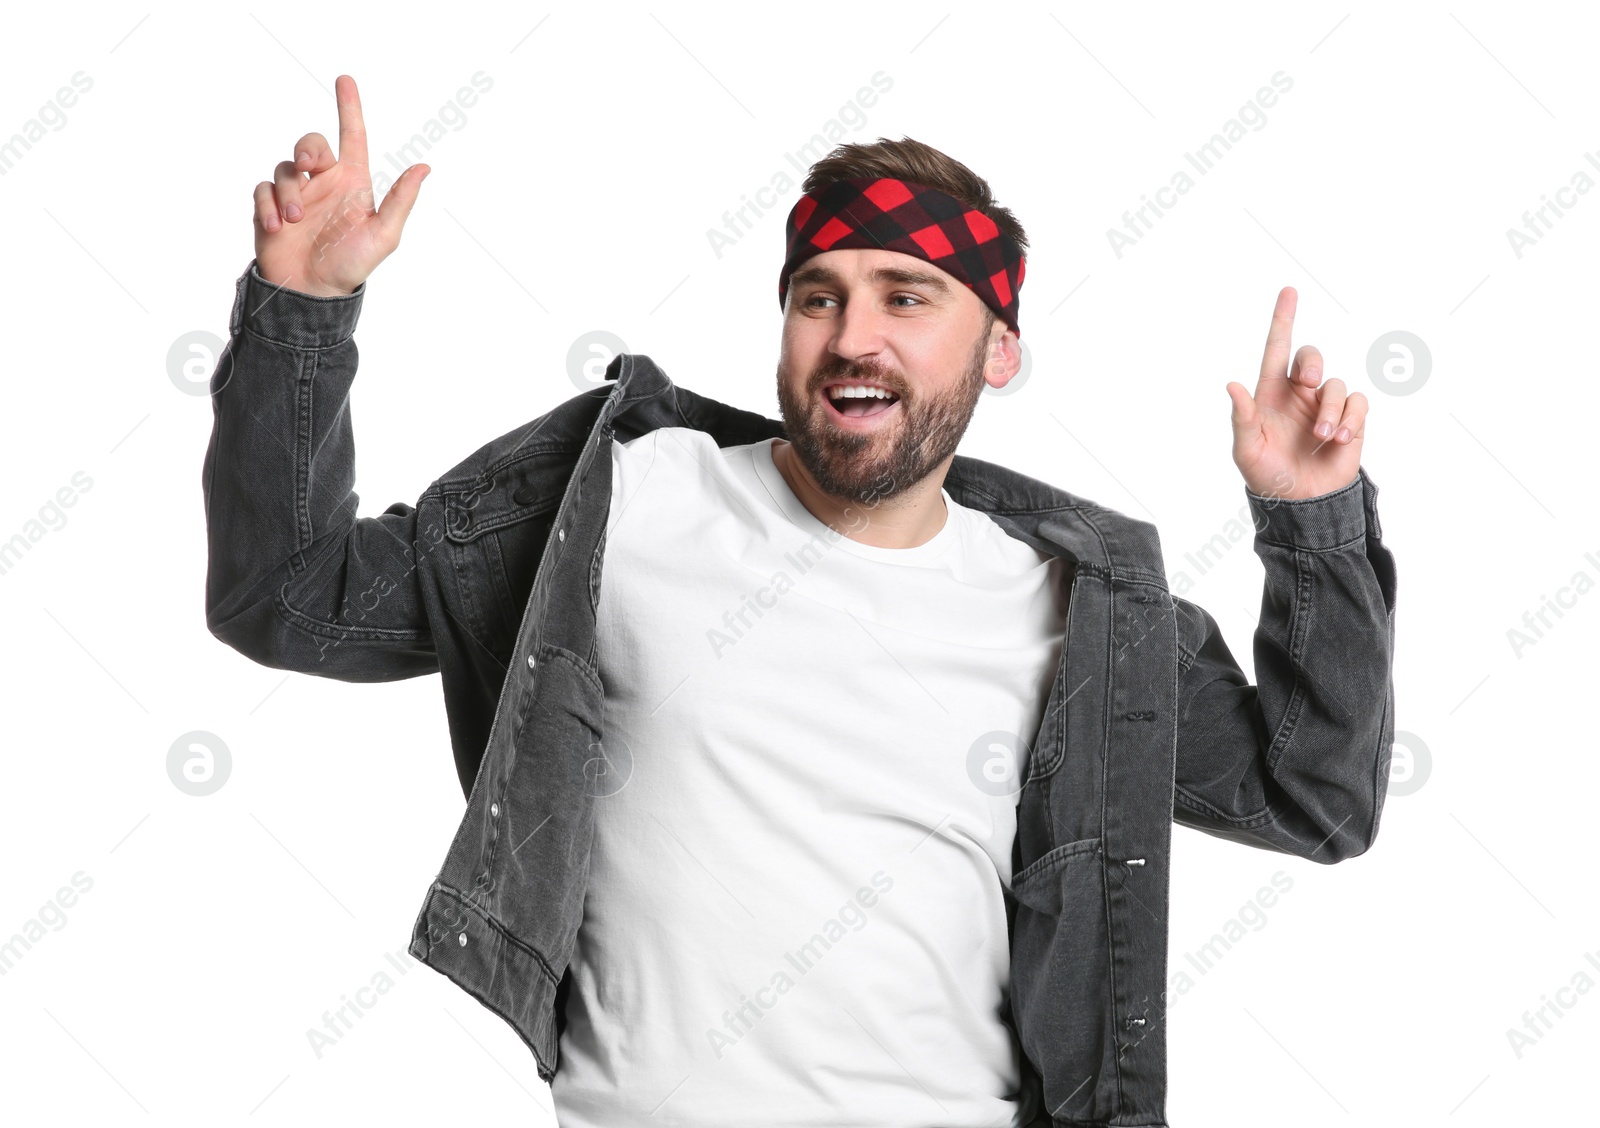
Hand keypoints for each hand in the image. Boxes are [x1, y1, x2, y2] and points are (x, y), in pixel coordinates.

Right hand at [252, 74, 428, 296]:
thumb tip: (424, 167)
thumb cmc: (351, 264)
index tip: (345, 79)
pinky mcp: (270, 208)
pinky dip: (268, 205)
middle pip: (310, 144)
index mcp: (352, 183)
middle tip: (309, 166)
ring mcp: (296, 195)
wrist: (313, 293)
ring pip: (284, 169)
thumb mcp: (383, 235)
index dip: (349, 108)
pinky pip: (263, 190)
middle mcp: (324, 183)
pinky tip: (277, 227)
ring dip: (289, 192)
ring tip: (294, 221)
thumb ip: (400, 200)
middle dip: (307, 149)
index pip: (352, 136)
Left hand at [1225, 287, 1366, 500]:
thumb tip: (1231, 384)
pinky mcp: (1350, 420)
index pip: (1276, 350)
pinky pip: (1357, 403)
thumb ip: (1241, 418)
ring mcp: (1324, 406)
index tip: (1289, 291)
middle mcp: (1298, 395)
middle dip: (1310, 361)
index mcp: (1270, 394)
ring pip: (1336, 384)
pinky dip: (1350, 418)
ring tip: (1321, 435)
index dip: (1282, 320)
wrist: (1301, 503)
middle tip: (1305, 381)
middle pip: (1309, 356)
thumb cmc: (1267, 475)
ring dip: (1330, 408)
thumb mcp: (1246, 450)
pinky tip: (1337, 439)